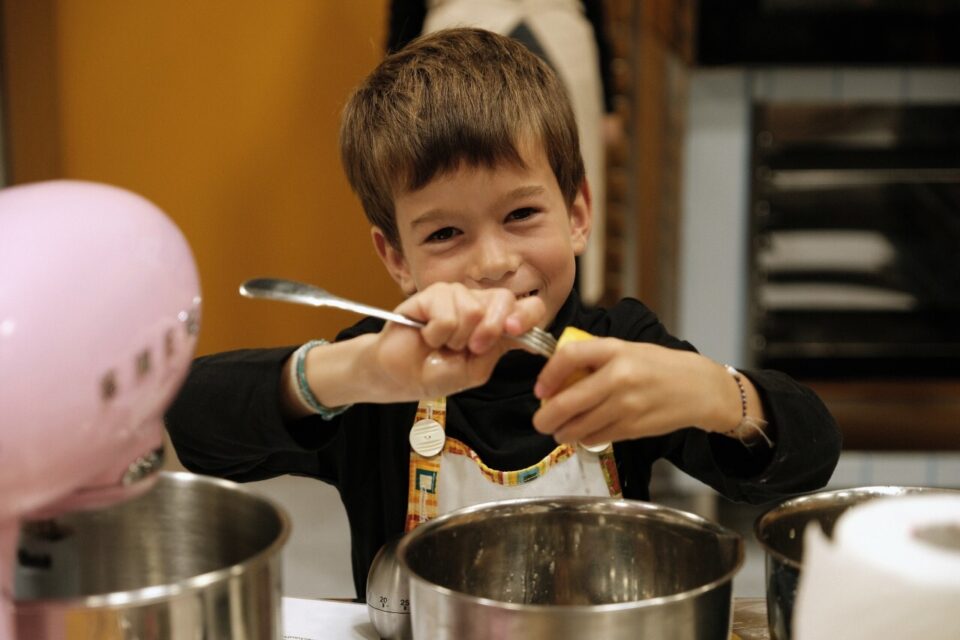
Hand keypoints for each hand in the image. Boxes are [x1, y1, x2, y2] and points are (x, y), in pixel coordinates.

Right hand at [366, 282, 545, 399]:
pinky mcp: (431, 295)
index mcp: (496, 320)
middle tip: (471, 348)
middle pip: (504, 299)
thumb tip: (520, 329)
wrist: (402, 378)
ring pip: (473, 309)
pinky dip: (437, 333)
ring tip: (442, 344)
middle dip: (490, 329)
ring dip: (456, 338)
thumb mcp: (477, 369)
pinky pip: (446, 312)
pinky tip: (427, 336)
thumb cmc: (437, 373)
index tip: (515, 331)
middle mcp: (478, 303)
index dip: (527, 315)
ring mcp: (455, 296)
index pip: (527, 306)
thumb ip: (499, 347)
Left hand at [532, 339, 739, 445]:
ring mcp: (627, 405)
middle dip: (546, 417)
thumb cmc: (659, 367)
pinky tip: (586, 434)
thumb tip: (556, 376)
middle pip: (568, 401)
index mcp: (615, 350)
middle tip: (540, 422)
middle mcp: (619, 377)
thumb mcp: (627, 350)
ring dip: (564, 432)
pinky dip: (586, 438)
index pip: (569, 357)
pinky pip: (598, 437)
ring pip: (580, 426)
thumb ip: (595, 359)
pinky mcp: (634, 427)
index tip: (540, 389)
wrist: (700, 388)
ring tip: (560, 431)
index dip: (548, 375)